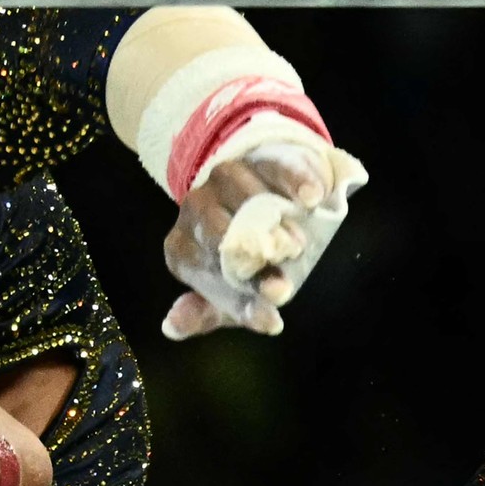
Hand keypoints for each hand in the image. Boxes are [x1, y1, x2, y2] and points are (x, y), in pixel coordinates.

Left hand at [161, 141, 365, 338]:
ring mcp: (222, 179)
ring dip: (273, 221)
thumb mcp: (223, 294)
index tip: (272, 319)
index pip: (205, 273)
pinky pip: (274, 167)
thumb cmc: (240, 262)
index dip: (241, 300)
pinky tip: (313, 198)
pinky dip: (295, 180)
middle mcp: (195, 210)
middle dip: (252, 257)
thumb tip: (171, 327)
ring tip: (299, 245)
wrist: (260, 207)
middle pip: (218, 231)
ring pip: (243, 194)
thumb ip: (202, 314)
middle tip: (283, 279)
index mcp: (182, 249)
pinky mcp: (256, 157)